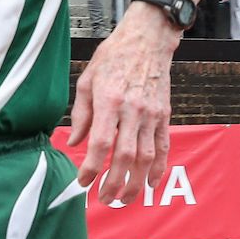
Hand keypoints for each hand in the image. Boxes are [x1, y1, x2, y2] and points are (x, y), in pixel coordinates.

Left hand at [67, 8, 175, 204]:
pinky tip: (151, 184)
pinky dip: (159, 168)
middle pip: (125, 156)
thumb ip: (80, 114)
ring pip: (146, 157)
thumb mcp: (87, 79)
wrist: (147, 40)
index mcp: (109, 100)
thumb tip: (75, 142)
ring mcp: (151, 114)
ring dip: (136, 183)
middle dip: (114, 183)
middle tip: (104, 199)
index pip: (100, 142)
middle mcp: (132, 110)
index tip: (83, 182)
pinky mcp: (164, 115)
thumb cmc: (113, 57)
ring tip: (125, 199)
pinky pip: (163, 147)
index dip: (92, 167)